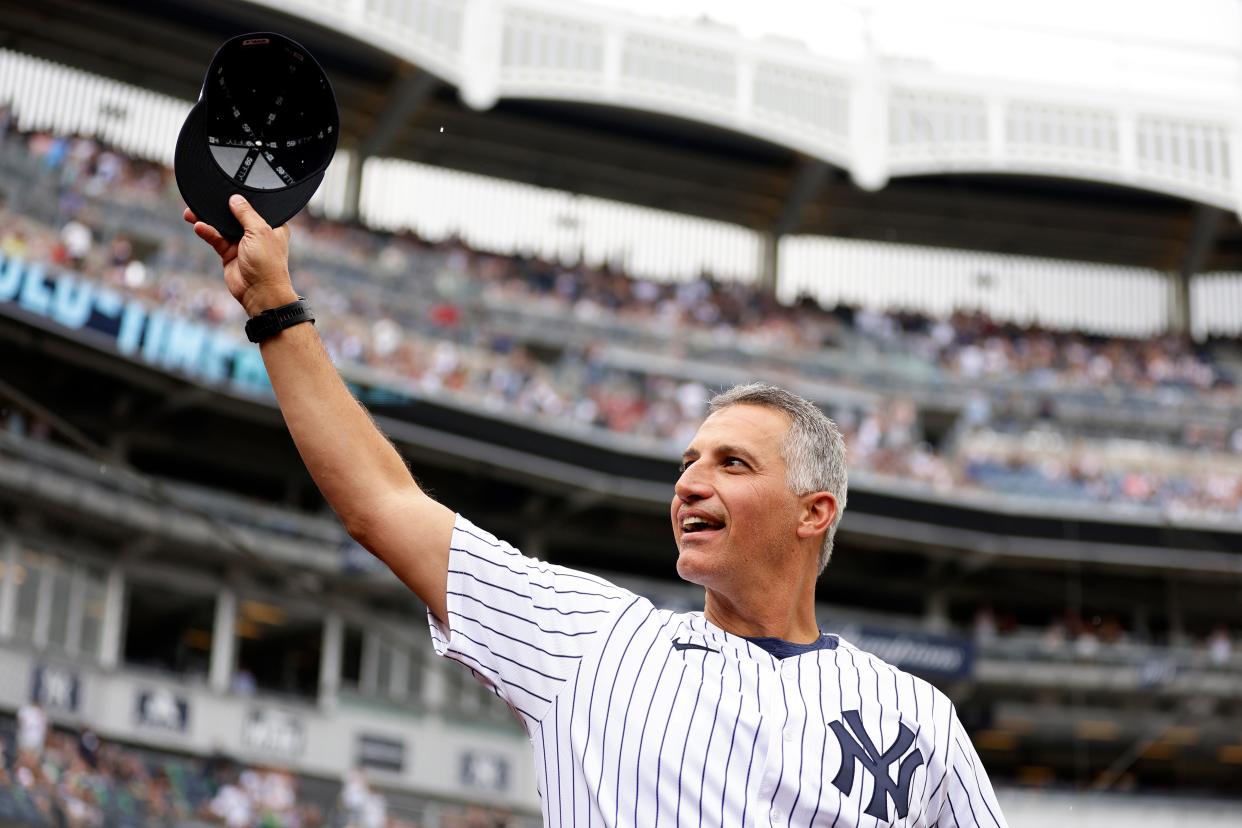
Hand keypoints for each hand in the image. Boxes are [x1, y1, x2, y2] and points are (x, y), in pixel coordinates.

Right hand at [183, 195, 298, 315]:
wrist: (259, 293)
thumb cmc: (268, 264)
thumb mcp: (259, 231)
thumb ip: (246, 214)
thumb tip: (235, 199)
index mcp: (272, 226)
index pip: (255, 208)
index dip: (242, 200)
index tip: (228, 190)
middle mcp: (257, 233)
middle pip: (235, 216)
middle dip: (220, 209)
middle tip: (203, 200)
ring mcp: (242, 244)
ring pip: (222, 227)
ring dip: (208, 220)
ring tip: (191, 212)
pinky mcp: (229, 253)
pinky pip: (216, 239)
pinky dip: (208, 233)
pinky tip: (199, 226)